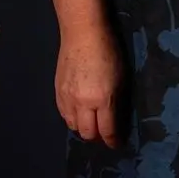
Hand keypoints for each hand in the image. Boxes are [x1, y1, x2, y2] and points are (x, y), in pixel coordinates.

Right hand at [55, 27, 122, 147]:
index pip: (106, 130)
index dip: (113, 140)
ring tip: (92, 122)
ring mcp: (67, 98)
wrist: (82, 33)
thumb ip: (117, 101)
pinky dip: (72, 118)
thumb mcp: (121, 78)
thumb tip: (116, 119)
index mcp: (102, 99)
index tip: (117, 143)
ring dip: (83, 127)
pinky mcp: (57, 92)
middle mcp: (82, 103)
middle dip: (97, 136)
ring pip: (73, 126)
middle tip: (104, 133)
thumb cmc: (109, 51)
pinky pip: (64, 115)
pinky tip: (79, 112)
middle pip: (87, 133)